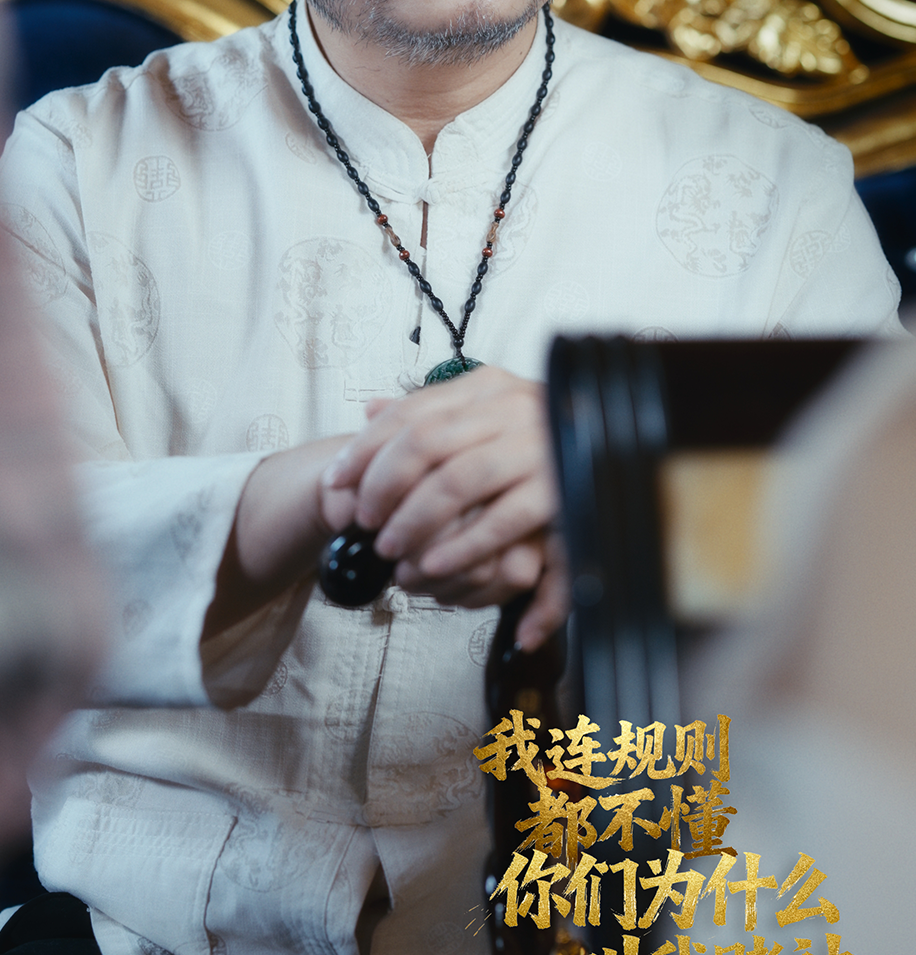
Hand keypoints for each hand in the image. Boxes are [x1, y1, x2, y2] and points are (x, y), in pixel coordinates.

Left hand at [320, 367, 567, 649]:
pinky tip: (436, 568)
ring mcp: (541, 446)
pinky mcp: (563, 490)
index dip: (364, 448)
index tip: (334, 482)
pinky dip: (464, 548)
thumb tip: (370, 408)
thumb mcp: (485, 418)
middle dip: (384, 487)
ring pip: (458, 482)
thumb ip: (433, 414)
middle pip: (425, 442)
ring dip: (415, 522)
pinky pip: (502, 521)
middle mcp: (514, 407)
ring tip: (391, 552)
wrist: (619, 457)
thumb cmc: (537, 446)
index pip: (411, 411)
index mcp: (489, 386)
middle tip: (363, 523)